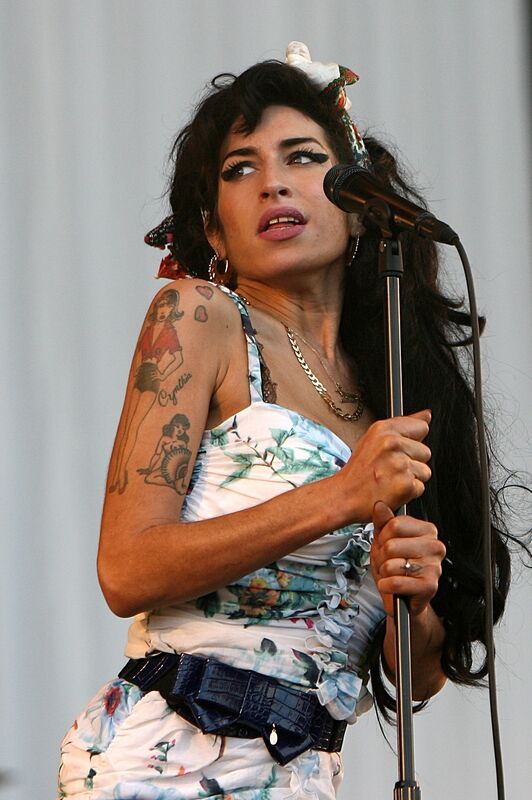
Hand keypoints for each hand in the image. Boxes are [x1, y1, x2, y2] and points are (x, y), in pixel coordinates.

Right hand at [341, 410, 432, 520]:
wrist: (344, 496)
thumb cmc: (358, 470)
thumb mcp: (374, 439)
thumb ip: (403, 425)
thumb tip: (426, 415)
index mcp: (384, 429)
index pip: (421, 427)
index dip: (412, 441)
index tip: (400, 450)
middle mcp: (392, 444)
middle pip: (425, 452)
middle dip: (412, 462)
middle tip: (391, 468)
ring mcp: (400, 464)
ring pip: (425, 471)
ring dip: (411, 478)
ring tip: (391, 479)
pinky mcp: (406, 484)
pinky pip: (420, 487)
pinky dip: (409, 492)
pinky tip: (392, 490)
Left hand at [371, 501, 445, 616]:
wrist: (402, 599)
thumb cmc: (394, 568)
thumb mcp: (384, 541)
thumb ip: (383, 522)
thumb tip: (379, 505)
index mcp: (427, 530)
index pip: (394, 524)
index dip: (382, 537)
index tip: (386, 545)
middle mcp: (435, 546)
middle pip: (391, 544)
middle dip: (382, 557)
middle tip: (388, 563)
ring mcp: (434, 567)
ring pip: (391, 564)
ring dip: (384, 573)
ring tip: (392, 575)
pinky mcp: (430, 586)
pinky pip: (396, 582)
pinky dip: (387, 586)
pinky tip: (391, 586)